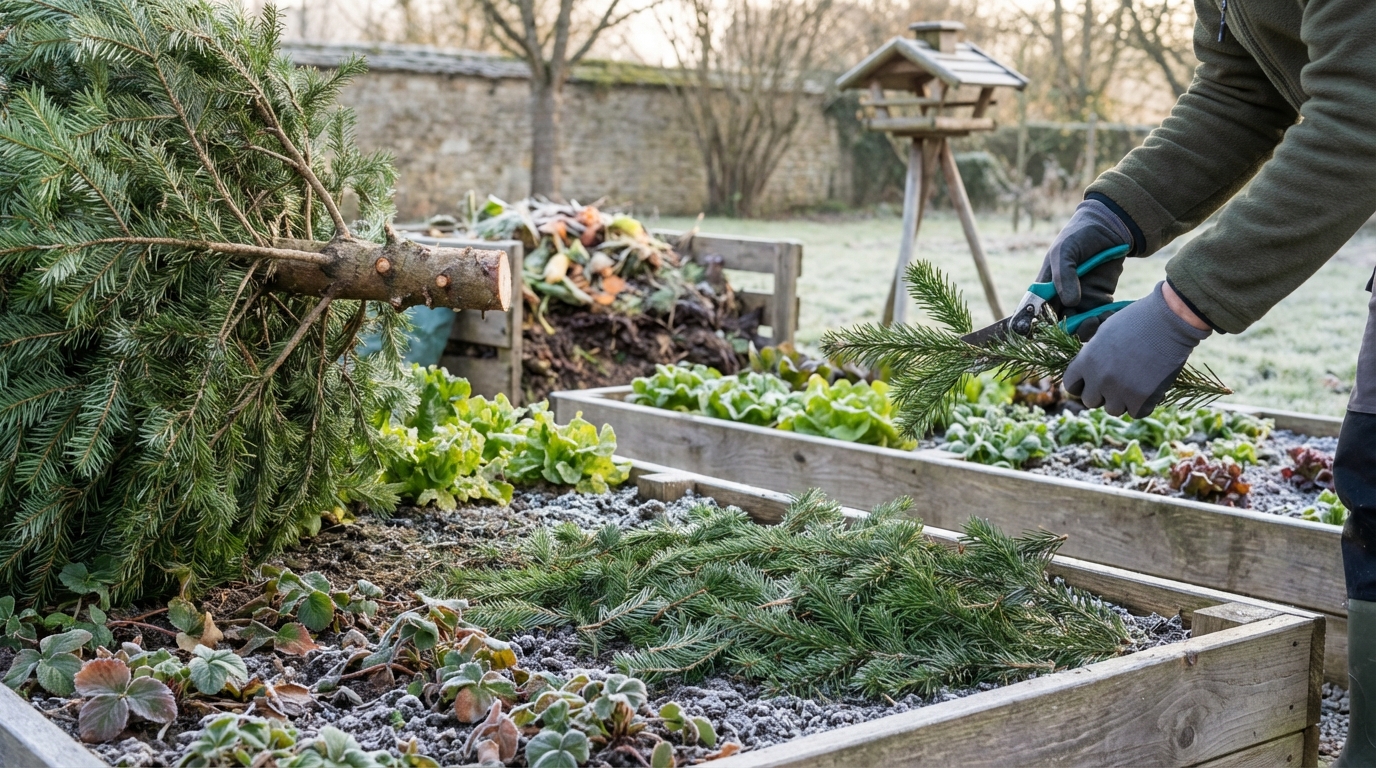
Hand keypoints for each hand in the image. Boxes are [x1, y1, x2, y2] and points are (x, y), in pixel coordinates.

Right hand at [1038, 199, 1133, 339]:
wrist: (1111, 226)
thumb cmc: (1080, 234)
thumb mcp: (1065, 250)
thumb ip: (1064, 275)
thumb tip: (1070, 302)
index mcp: (1045, 287)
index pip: (1035, 312)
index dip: (1039, 326)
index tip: (1050, 330)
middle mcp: (1060, 297)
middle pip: (1058, 325)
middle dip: (1070, 331)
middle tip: (1085, 323)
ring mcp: (1080, 300)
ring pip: (1079, 326)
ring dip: (1088, 329)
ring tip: (1099, 320)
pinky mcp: (1100, 301)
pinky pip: (1099, 318)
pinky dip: (1104, 321)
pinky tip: (1111, 315)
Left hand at [1063, 282, 1210, 417]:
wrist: (1168, 320)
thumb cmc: (1138, 319)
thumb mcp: (1105, 331)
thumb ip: (1093, 354)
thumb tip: (1089, 369)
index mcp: (1086, 361)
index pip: (1071, 385)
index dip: (1082, 384)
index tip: (1092, 382)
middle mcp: (1099, 379)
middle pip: (1090, 401)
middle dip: (1102, 394)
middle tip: (1117, 383)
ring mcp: (1120, 391)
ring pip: (1113, 410)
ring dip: (1122, 400)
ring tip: (1135, 383)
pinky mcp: (1142, 399)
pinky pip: (1136, 413)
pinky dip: (1143, 405)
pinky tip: (1149, 388)